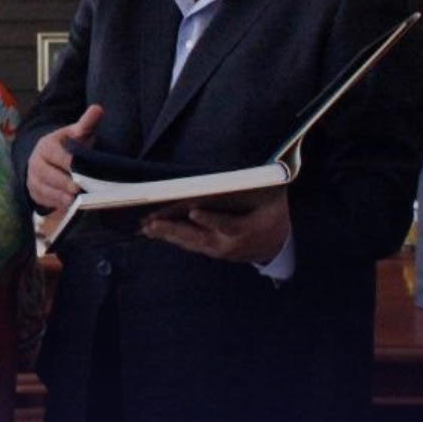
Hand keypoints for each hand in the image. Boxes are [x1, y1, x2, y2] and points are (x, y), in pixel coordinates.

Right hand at [26, 104, 103, 210]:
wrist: (46, 159)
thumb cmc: (66, 146)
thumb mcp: (74, 134)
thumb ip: (86, 124)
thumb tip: (98, 109)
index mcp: (46, 146)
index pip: (57, 156)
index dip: (68, 163)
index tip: (79, 170)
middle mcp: (36, 162)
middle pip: (49, 175)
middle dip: (64, 183)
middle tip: (78, 190)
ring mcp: (33, 178)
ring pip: (45, 189)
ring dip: (59, 197)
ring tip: (74, 202)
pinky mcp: (34, 192)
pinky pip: (43, 200)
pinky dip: (55, 204)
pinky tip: (68, 207)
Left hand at [138, 186, 290, 263]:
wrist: (276, 246)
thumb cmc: (273, 216)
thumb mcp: (273, 201)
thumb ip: (261, 187)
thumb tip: (249, 170)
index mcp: (245, 231)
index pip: (225, 225)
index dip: (209, 219)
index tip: (193, 211)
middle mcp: (229, 245)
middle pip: (198, 238)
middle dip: (173, 230)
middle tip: (152, 223)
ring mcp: (219, 251)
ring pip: (190, 243)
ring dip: (168, 235)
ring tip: (146, 227)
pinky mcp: (212, 251)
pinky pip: (190, 245)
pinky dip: (173, 238)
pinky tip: (155, 232)